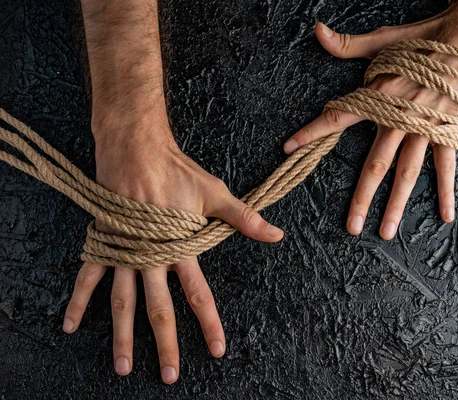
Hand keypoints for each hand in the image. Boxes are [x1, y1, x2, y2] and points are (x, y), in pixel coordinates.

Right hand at [62, 114, 283, 382]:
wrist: (136, 147)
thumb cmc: (178, 170)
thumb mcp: (216, 193)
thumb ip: (243, 219)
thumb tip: (277, 233)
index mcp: (181, 247)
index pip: (198, 293)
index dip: (209, 323)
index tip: (216, 349)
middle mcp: (152, 255)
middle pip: (159, 308)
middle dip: (165, 343)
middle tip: (169, 375)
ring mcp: (124, 250)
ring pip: (122, 302)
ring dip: (122, 336)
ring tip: (123, 367)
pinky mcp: (103, 240)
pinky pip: (89, 276)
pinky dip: (78, 300)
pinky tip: (69, 325)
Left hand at [284, 0, 457, 238]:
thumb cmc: (426, 38)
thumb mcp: (386, 38)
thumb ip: (349, 44)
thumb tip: (317, 31)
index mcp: (382, 94)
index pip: (341, 116)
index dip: (314, 132)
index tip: (290, 148)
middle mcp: (402, 117)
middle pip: (377, 163)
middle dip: (362, 197)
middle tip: (352, 226)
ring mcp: (427, 127)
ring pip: (408, 172)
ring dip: (397, 204)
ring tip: (386, 232)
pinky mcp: (449, 130)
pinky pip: (446, 164)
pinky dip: (446, 189)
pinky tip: (446, 214)